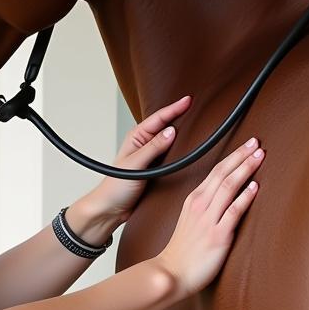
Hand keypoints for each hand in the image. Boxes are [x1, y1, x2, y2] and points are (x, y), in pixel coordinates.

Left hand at [85, 95, 192, 225]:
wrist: (111, 209)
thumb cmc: (115, 187)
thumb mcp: (135, 165)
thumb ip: (153, 148)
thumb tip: (171, 132)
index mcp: (136, 138)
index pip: (159, 119)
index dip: (174, 108)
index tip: (188, 100)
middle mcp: (144, 145)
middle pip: (166, 126)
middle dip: (180, 115)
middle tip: (196, 106)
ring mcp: (151, 157)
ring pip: (170, 141)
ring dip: (182, 134)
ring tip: (197, 123)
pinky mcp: (156, 170)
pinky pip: (172, 157)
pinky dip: (181, 151)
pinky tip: (189, 150)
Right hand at [154, 137, 263, 296]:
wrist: (171, 273)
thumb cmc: (182, 251)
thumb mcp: (190, 221)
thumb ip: (205, 207)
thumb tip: (223, 197)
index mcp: (194, 200)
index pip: (216, 172)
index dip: (233, 157)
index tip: (247, 145)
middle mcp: (201, 206)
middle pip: (223, 174)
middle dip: (241, 156)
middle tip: (256, 143)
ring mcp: (209, 220)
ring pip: (228, 187)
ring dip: (245, 169)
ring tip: (259, 156)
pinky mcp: (218, 235)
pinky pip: (233, 211)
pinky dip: (244, 197)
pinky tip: (255, 187)